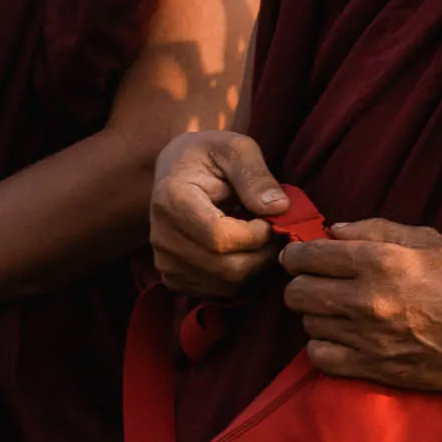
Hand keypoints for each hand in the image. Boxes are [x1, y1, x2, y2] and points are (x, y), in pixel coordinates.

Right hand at [151, 131, 287, 297]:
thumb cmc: (209, 155)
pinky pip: (221, 293)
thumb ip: (256, 174)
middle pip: (227, 269)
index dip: (257, 234)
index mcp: (171, 199)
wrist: (177, 170)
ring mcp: (165, 263)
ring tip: (257, 236)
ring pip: (228, 285)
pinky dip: (242, 277)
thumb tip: (279, 208)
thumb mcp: (236, 148)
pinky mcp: (174, 280)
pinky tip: (243, 250)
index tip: (270, 216)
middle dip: (263, 254)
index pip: (220, 238)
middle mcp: (161, 237)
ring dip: (256, 266)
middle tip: (274, 230)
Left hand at [281, 221, 441, 390]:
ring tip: (336, 310)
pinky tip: (341, 338)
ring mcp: (371, 339)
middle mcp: (368, 300)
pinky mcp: (377, 370)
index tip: (299, 257)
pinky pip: (322, 359)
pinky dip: (324, 347)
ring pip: (308, 325)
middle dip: (300, 284)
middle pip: (297, 293)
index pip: (307, 257)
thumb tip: (333, 230)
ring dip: (316, 316)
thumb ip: (375, 229)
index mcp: (379, 260)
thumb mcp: (427, 238)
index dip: (296, 255)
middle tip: (316, 283)